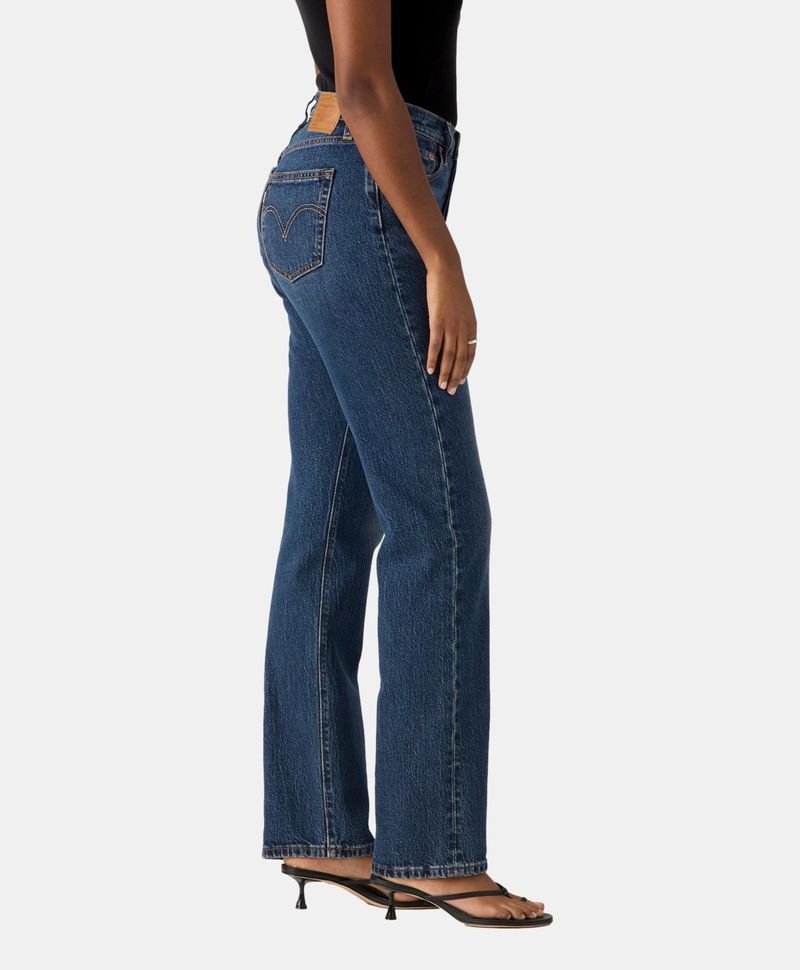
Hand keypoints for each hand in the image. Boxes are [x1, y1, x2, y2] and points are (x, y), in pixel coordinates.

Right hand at [425, 258, 477, 394]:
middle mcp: (464, 328)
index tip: (461, 381)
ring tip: (442, 386)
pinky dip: (433, 359)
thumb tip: (458, 336)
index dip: (466, 369)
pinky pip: (436, 345)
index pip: (471, 353)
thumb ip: (462, 323)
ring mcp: (451, 325)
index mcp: (472, 326)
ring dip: (446, 373)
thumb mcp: (463, 308)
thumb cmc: (452, 289)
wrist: (446, 271)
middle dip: (456, 376)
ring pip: (450, 355)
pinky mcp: (438, 321)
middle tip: (451, 391)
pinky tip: (430, 369)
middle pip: (461, 358)